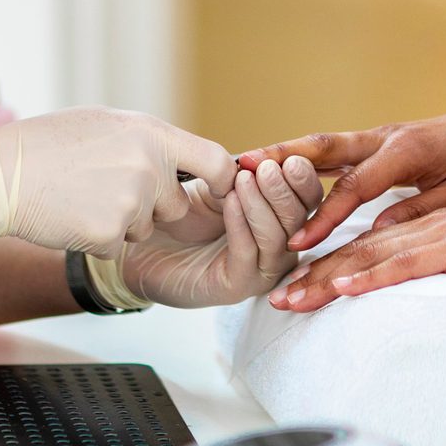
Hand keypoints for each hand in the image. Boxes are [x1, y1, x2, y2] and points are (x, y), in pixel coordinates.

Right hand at [0, 107, 236, 257]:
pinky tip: (71, 216)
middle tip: (107, 190)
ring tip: (83, 196)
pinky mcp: (110, 234)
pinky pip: (116, 246)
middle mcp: (150, 166)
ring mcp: (132, 202)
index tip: (218, 192)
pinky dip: (96, 239)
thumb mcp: (106, 124)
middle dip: (152, 208)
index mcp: (152, 134)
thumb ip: (148, 142)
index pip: (215, 160)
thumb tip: (180, 158)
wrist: (0, 175)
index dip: (222, 181)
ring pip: (144, 228)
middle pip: (175, 205)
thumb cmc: (48, 145)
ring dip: (121, 223)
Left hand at [120, 156, 323, 306]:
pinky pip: (247, 255)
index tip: (289, 157)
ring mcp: (259, 270)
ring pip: (277, 239)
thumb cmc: (179, 213)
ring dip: (263, 205)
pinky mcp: (236, 287)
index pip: (306, 199)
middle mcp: (277, 247)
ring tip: (246, 179)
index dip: (302, 178)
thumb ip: (243, 172)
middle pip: (299, 220)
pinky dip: (241, 225)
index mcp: (279, 219)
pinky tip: (231, 201)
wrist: (140, 245)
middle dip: (285, 191)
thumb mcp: (216, 183)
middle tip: (269, 167)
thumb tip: (267, 159)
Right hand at [237, 98, 445, 252]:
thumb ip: (422, 211)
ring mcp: (379, 136)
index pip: (356, 187)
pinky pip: (334, 151)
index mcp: (408, 150)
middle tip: (238, 169)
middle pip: (324, 149)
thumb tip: (378, 232)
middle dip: (280, 159)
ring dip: (282, 153)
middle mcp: (386, 137)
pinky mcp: (379, 142)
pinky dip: (302, 158)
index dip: (325, 216)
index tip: (298, 242)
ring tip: (240, 163)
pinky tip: (274, 170)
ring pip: (323, 146)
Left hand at [265, 206, 445, 311]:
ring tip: (294, 298)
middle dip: (313, 275)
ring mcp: (438, 233)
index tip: (296, 288)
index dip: (327, 267)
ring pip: (370, 257)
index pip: (365, 249)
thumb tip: (408, 295)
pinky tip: (346, 289)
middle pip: (357, 251)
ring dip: (328, 279)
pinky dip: (372, 278)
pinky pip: (405, 265)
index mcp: (424, 227)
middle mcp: (423, 225)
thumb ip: (437, 268)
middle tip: (276, 298)